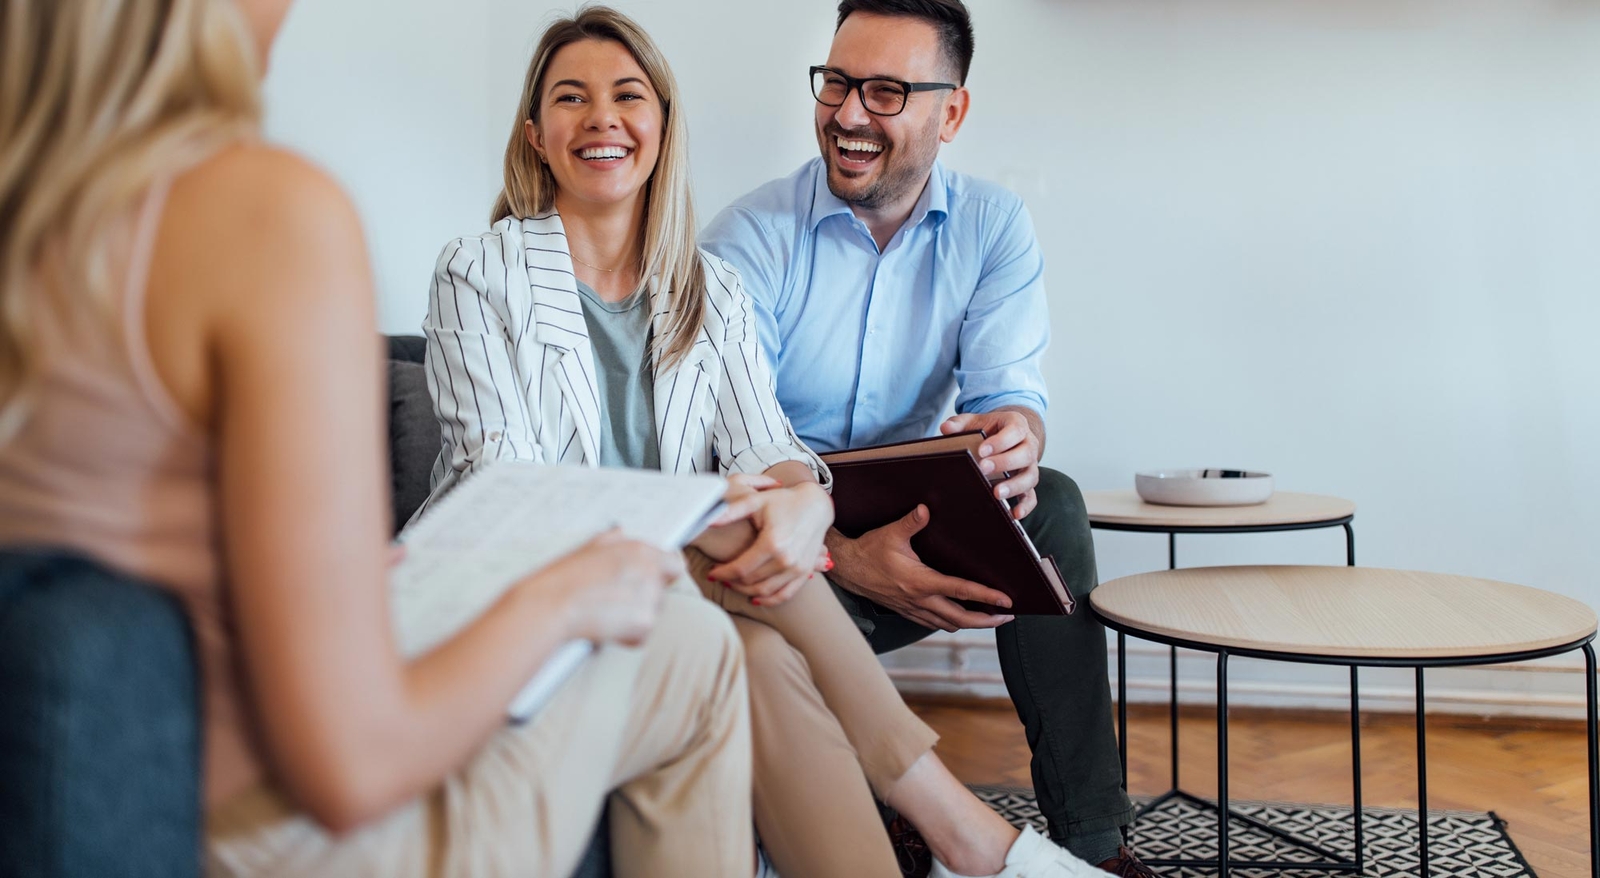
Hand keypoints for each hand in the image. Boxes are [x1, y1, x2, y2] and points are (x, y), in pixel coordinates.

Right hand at [526, 529, 684, 646]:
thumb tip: (621, 532)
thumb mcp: (587, 548)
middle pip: (661, 591)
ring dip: (634, 618)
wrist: (550, 606)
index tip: (648, 582)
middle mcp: (649, 571)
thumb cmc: (562, 578)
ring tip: (604, 614)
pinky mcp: (644, 622)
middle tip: (613, 602)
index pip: (674, 563)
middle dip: (642, 599)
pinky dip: (627, 637)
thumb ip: (612, 541)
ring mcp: (649, 597)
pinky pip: (642, 635)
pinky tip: (605, 628)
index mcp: (639, 550)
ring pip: (652, 613)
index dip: (663, 574)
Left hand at [707, 482, 832, 606]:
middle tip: (720, 576)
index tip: (712, 571)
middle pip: (750, 581)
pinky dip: (769, 600)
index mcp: (772, 543)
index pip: (740, 568)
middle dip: (731, 581)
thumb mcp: (757, 501)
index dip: (723, 573)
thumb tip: (707, 520)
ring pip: (765, 590)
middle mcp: (786, 559)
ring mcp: (798, 568)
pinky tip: (755, 598)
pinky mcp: (805, 572)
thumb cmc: (785, 501)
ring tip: (733, 584)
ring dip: (746, 591)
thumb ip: (732, 511)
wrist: (816, 505)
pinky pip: (785, 594)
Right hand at [828, 504, 1014, 631]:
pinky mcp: (907, 611)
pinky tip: (960, 615)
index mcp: (920, 582)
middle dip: (987, 620)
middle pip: (961, 619)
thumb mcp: (890, 533)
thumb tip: (925, 509)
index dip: (986, 597)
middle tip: (1007, 616)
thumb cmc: (869, 551)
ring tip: (990, 618)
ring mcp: (913, 609)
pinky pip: (936, 623)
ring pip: (950, 625)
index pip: (961, 591)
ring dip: (971, 623)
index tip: (1006, 601)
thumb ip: (911, 522)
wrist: (847, 569)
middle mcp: (920, 600)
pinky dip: (952, 622)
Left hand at [940, 409, 1041, 519]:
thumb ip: (961, 423)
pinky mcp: (1028, 482)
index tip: (982, 450)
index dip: (1000, 442)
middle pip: (1025, 454)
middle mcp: (1029, 445)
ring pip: (1030, 476)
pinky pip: (1031, 496)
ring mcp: (1030, 465)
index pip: (1014, 431)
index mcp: (1017, 424)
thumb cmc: (990, 429)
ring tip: (996, 493)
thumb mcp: (975, 421)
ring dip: (1014, 486)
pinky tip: (1013, 514)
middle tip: (984, 469)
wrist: (1006, 434)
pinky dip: (1025, 506)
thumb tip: (945, 428)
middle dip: (1004, 463)